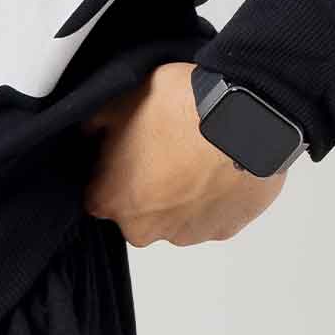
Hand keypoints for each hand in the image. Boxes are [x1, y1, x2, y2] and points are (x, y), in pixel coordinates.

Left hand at [78, 62, 294, 246]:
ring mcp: (188, 233)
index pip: (98, 195)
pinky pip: (210, 216)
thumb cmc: (180, 110)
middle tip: (163, 148)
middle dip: (146, 186)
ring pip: (175, 216)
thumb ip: (96, 125)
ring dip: (181, 193)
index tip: (126, 151)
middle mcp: (147, 229)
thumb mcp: (120, 101)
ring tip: (195, 154)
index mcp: (113, 201)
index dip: (110, 171)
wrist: (243, 118)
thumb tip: (91, 132)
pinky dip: (212, 197)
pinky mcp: (225, 230)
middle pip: (137, 211)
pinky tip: (218, 166)